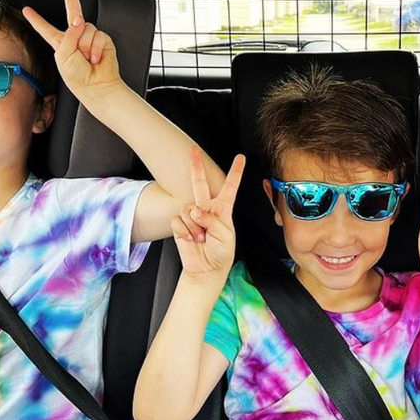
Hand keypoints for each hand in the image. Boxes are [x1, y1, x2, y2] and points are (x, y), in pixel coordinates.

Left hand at [23, 0, 121, 101]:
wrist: (97, 87)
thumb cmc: (78, 78)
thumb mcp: (63, 56)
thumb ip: (68, 36)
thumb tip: (80, 21)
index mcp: (60, 43)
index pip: (45, 28)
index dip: (36, 19)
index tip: (27, 10)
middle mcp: (75, 38)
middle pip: (72, 10)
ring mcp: (89, 38)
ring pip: (86, 27)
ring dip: (86, 45)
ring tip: (87, 58)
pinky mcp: (103, 40)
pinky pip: (98, 35)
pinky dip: (96, 48)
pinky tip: (96, 58)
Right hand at [171, 148, 245, 280]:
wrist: (206, 269)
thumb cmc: (220, 252)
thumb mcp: (225, 234)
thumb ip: (212, 219)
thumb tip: (195, 211)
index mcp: (223, 209)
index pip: (230, 187)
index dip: (235, 172)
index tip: (240, 158)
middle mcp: (206, 209)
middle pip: (200, 183)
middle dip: (196, 166)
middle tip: (193, 150)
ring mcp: (192, 216)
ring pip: (189, 209)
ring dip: (195, 226)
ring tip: (201, 237)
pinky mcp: (180, 224)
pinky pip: (179, 220)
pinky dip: (186, 231)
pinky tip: (191, 239)